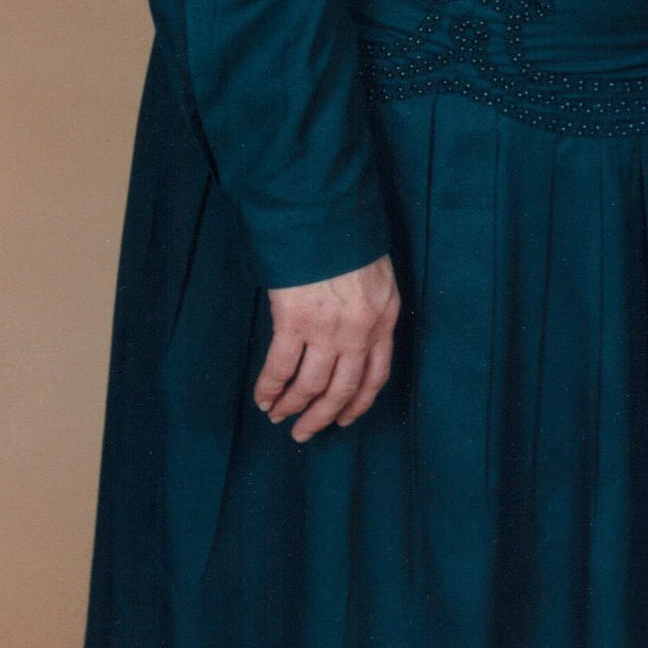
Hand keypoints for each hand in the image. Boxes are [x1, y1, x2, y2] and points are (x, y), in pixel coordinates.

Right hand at [255, 254, 399, 440]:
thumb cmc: (351, 238)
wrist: (328, 215)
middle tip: (304, 432)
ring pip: (310, 386)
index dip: (358, 403)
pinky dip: (270, 388)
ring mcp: (327, 330)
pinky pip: (280, 368)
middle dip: (322, 417)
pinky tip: (263, 398)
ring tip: (278, 416)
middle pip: (342, 390)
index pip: (376, 376)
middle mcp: (360, 332)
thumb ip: (371, 308)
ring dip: (292, 407)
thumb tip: (354, 336)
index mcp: (384, 319)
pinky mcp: (295, 322)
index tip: (345, 419)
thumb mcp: (378, 275)